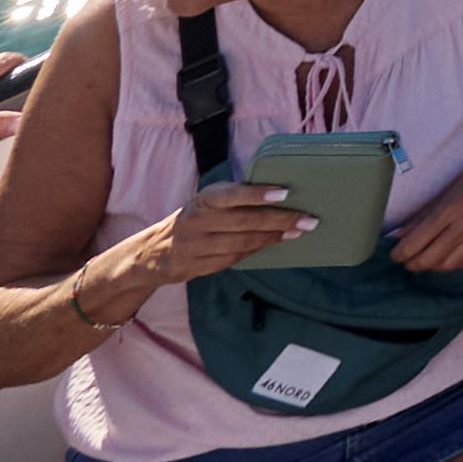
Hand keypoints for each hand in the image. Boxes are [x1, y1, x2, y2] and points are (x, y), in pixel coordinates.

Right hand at [129, 182, 303, 298]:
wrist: (153, 252)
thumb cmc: (197, 218)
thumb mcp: (208, 202)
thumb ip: (235, 198)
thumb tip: (282, 193)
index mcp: (203, 201)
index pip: (231, 195)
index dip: (257, 194)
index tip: (286, 193)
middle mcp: (196, 223)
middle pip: (244, 222)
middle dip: (280, 220)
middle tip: (309, 218)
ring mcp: (194, 248)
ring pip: (240, 244)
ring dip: (272, 238)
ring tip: (298, 231)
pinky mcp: (195, 268)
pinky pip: (232, 260)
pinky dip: (256, 252)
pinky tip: (275, 244)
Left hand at [388, 130, 462, 277]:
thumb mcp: (455, 182)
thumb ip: (428, 210)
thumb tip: (403, 233)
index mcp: (453, 206)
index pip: (415, 243)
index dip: (399, 254)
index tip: (394, 253)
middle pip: (429, 259)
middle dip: (412, 262)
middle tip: (406, 259)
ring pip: (450, 265)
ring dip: (433, 266)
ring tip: (425, 260)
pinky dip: (457, 264)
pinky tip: (450, 259)